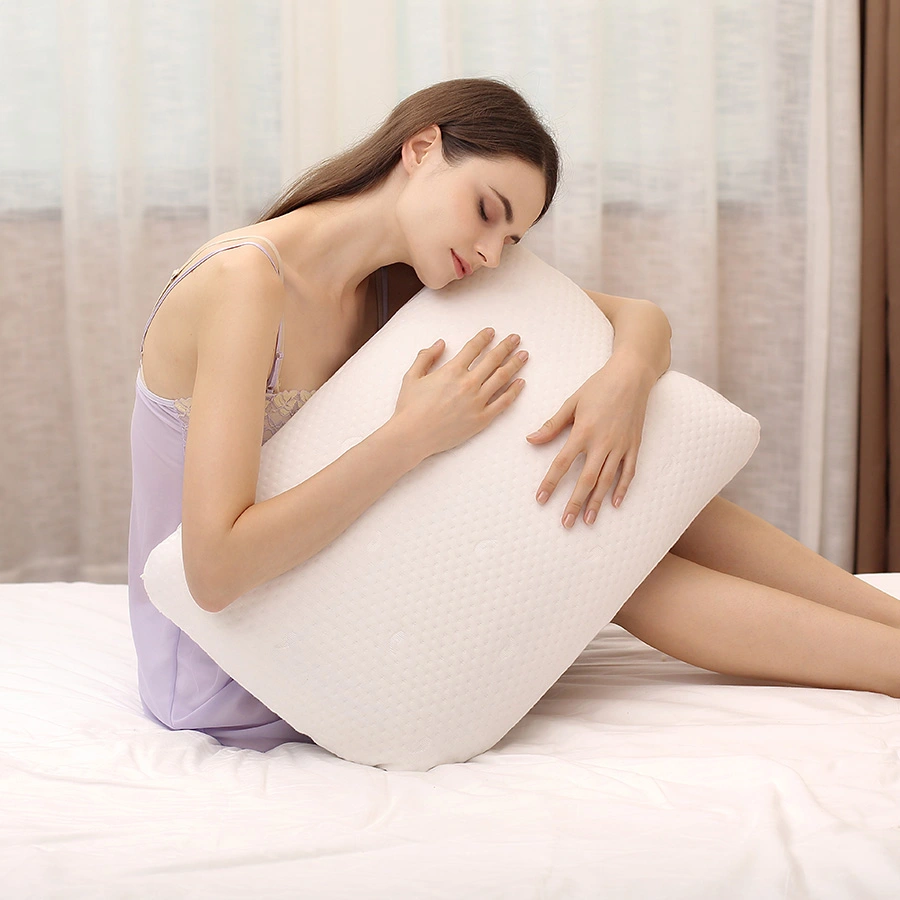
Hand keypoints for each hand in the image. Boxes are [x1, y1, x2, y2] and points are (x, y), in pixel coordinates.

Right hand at [393, 328, 528, 459]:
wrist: (412, 436)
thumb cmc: (409, 408)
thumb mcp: (412, 376)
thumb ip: (426, 356)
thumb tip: (440, 343)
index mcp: (452, 370)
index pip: (474, 348)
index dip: (484, 337)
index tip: (492, 332)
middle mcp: (468, 383)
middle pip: (493, 359)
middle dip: (506, 346)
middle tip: (516, 338)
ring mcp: (477, 401)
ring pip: (502, 378)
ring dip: (515, 364)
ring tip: (524, 355)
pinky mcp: (481, 419)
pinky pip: (503, 402)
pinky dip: (514, 391)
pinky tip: (521, 383)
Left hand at [525, 354, 653, 526]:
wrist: (632, 375)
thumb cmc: (599, 386)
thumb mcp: (572, 402)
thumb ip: (552, 425)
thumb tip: (530, 440)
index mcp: (583, 431)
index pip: (562, 463)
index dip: (550, 483)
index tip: (541, 499)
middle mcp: (602, 442)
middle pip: (586, 479)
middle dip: (574, 503)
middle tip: (566, 523)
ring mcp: (620, 445)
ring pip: (607, 480)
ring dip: (597, 502)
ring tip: (588, 520)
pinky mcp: (634, 445)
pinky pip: (629, 471)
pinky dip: (623, 489)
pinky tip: (615, 504)